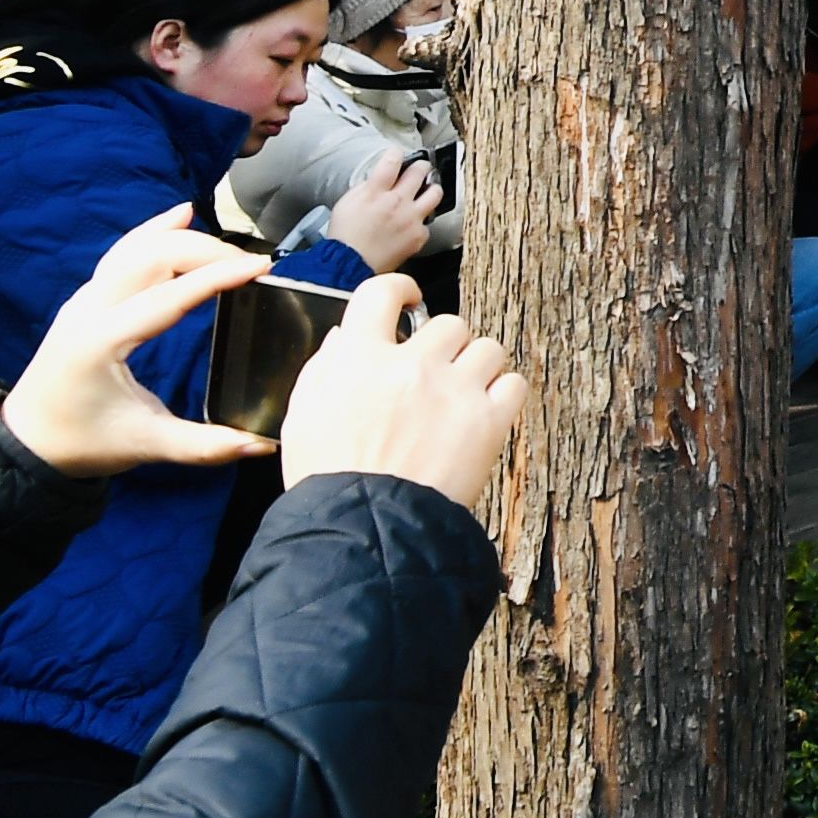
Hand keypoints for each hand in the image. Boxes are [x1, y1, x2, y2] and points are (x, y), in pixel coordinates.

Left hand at [2, 209, 276, 479]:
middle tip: (251, 266)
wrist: (26, 442)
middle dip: (207, 251)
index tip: (261, 267)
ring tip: (228, 244)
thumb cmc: (82, 443)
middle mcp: (89, 310)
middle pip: (152, 256)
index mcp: (101, 341)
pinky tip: (179, 215)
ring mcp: (83, 300)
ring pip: (136, 247)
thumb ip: (205, 446)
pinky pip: (122, 253)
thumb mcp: (145, 445)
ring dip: (184, 238)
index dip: (218, 277)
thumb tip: (262, 445)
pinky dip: (154, 231)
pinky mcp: (85, 300)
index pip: (169, 295)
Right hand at [277, 276, 525, 514]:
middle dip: (443, 346)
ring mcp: (453, 390)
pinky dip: (504, 394)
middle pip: (448, 323)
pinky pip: (514, 383)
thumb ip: (325, 369)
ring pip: (487, 347)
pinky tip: (486, 412)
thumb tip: (343, 338)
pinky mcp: (488, 420)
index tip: (410, 302)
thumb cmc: (327, 478)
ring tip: (462, 395)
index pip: (382, 292)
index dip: (401, 291)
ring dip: (477, 367)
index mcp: (358, 358)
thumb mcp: (303, 416)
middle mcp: (409, 365)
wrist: (363, 527)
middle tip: (435, 374)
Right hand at [323, 147, 450, 271]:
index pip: (392, 161)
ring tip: (424, 192)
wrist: (349, 265)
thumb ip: (366, 187)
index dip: (396, 153)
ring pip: (435, 193)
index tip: (397, 153)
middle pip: (420, 171)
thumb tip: (379, 179)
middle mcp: (397, 202)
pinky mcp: (418, 236)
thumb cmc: (344, 237)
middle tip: (419, 169)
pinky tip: (411, 225)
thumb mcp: (346, 202)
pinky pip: (427, 223)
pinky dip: (420, 222)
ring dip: (431, 190)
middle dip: (421, 166)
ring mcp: (411, 219)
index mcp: (375, 192)